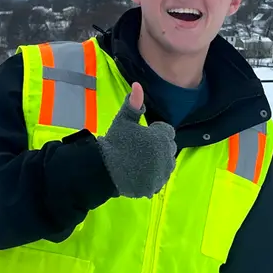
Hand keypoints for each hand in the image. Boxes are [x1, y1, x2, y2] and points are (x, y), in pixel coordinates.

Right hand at [95, 82, 176, 197]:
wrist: (104, 169)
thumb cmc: (115, 142)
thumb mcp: (124, 121)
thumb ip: (133, 104)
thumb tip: (137, 85)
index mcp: (162, 138)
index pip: (167, 132)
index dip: (155, 132)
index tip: (143, 135)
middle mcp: (166, 156)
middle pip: (168, 148)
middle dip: (158, 147)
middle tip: (140, 149)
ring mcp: (161, 173)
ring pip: (166, 165)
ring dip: (158, 163)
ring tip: (139, 162)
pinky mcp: (155, 187)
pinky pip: (158, 180)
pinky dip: (151, 178)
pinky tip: (138, 175)